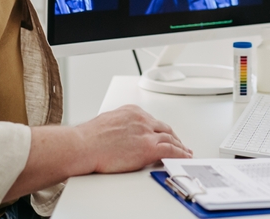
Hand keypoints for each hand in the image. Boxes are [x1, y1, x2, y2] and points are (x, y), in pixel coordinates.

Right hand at [77, 105, 191, 172]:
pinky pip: (170, 150)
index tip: (165, 135)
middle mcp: (142, 119)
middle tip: (180, 144)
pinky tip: (184, 157)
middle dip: (174, 137)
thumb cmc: (90, 137)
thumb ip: (122, 125)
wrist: (84, 145)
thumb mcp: (109, 121)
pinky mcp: (148, 148)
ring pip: (171, 139)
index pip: (153, 121)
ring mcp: (146, 133)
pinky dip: (180, 154)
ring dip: (180, 147)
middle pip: (165, 129)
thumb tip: (124, 134)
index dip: (162, 130)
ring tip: (185, 153)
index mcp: (133, 111)